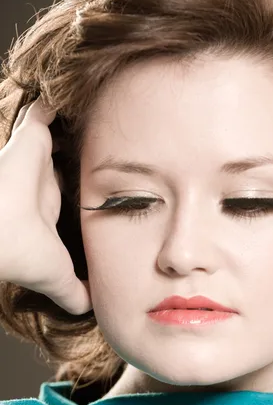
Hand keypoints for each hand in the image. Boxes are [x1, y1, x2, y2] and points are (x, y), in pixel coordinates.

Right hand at [0, 97, 92, 314]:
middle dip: (86, 151)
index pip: (70, 188)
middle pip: (67, 160)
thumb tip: (96, 309)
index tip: (112, 178)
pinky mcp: (31, 138)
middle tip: (116, 140)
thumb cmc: (24, 256)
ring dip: (79, 125)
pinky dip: (59, 101)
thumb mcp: (59, 279)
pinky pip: (45, 110)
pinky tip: (83, 95)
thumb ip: (76, 293)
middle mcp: (42, 179)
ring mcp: (35, 157)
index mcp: (48, 206)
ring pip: (59, 134)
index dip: (88, 183)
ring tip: (106, 113)